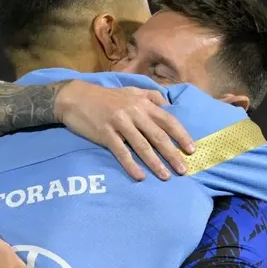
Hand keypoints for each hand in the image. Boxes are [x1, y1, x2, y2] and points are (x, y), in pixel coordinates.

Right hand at [53, 80, 195, 180]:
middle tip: (183, 169)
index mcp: (142, 103)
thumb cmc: (105, 96)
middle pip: (158, 136)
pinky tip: (140, 176)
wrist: (75, 97)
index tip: (191, 150)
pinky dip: (131, 165)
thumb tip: (168, 105)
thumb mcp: (130, 90)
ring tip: (166, 176)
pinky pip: (121, 152)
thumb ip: (150, 96)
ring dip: (155, 163)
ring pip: (142, 146)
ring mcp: (119, 123)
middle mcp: (134, 112)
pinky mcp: (105, 133)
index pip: (168, 120)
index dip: (181, 136)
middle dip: (173, 154)